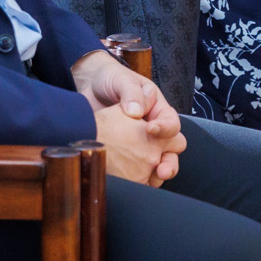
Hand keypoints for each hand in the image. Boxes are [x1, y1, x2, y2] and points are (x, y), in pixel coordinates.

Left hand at [74, 50, 182, 184]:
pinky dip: (137, 176)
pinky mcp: (125, 153)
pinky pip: (137, 169)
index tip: (150, 130)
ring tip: (152, 179)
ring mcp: (140, 142)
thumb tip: (136, 112)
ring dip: (156, 173)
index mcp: (158, 109)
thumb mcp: (122, 80)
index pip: (171, 124)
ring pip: (157, 162)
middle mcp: (153, 128)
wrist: (89, 86)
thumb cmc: (111, 79)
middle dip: (168, 160)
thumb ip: (131, 93)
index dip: (166, 130)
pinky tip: (131, 180)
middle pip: (172, 149)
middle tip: (159, 168)